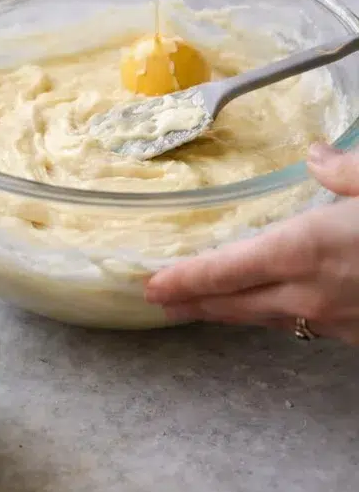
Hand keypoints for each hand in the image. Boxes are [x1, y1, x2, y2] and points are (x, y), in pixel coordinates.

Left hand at [143, 145, 358, 342]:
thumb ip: (346, 171)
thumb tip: (315, 155)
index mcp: (304, 249)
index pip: (225, 271)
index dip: (185, 280)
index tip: (152, 286)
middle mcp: (305, 293)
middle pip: (233, 303)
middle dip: (192, 302)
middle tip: (159, 301)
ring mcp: (328, 320)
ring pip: (263, 318)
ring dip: (226, 313)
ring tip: (199, 308)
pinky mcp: (349, 336)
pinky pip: (298, 326)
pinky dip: (270, 316)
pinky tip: (265, 310)